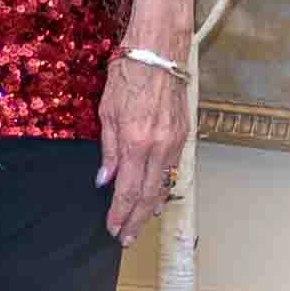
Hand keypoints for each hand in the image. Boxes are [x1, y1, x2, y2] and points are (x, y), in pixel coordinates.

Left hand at [97, 57, 188, 248]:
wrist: (158, 53)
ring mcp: (175, 142)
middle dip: (136, 220)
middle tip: (126, 238)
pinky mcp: (183, 135)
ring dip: (150, 207)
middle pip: (148, 195)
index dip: (120, 213)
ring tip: (138, 223)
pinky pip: (171, 169)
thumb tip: (106, 180)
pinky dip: (162, 186)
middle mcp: (159, 147)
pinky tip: (155, 197)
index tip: (112, 229)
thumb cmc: (127, 75)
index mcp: (136, 141)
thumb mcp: (107, 111)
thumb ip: (109, 150)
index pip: (128, 189)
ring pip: (163, 185)